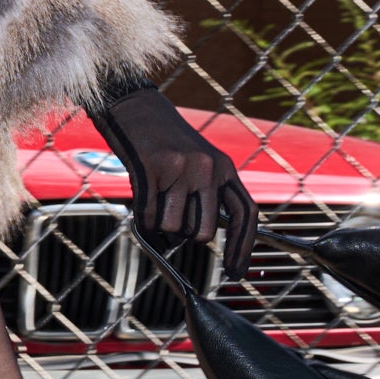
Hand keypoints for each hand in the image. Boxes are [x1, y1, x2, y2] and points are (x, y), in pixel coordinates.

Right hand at [94, 87, 257, 282]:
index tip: (235, 272)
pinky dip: (143, 218)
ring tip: (155, 197)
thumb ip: (206, 195)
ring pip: (172, 227)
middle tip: (171, 214)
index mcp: (224, 167)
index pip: (246, 214)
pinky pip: (149, 216)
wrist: (133, 106)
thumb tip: (199, 237)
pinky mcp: (152, 170)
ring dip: (160, 223)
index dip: (243, 247)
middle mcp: (207, 168)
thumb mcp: (197, 161)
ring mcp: (180, 169)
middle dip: (184, 234)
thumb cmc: (162, 140)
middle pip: (202, 232)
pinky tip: (141, 198)